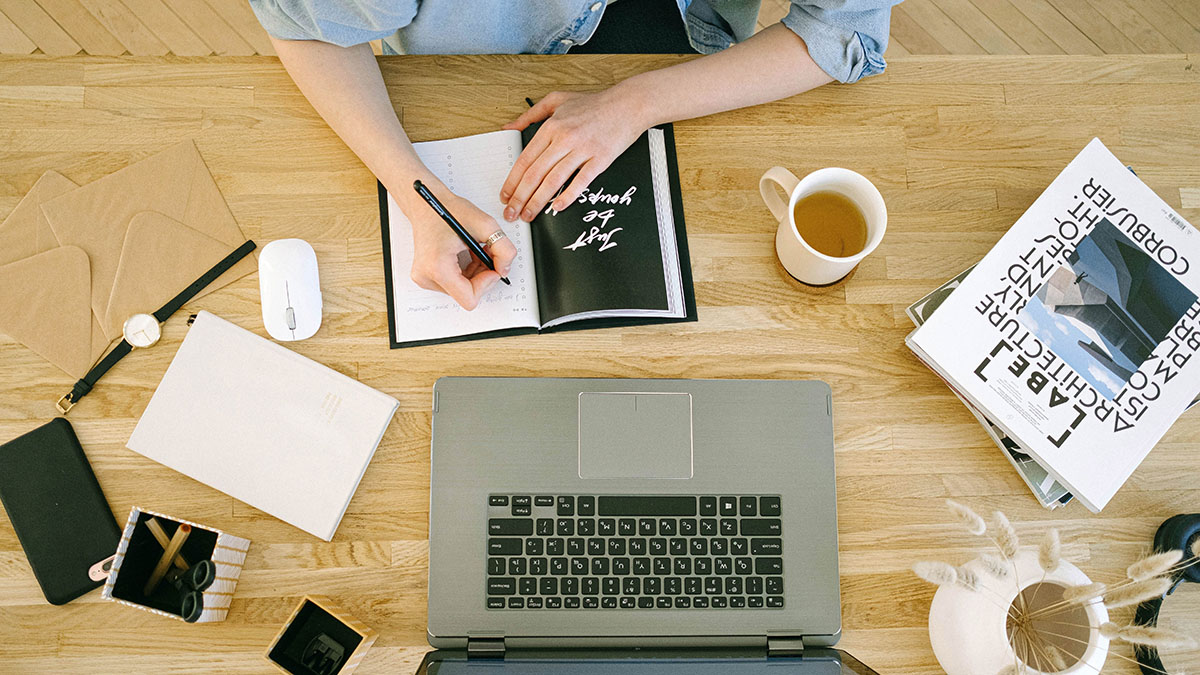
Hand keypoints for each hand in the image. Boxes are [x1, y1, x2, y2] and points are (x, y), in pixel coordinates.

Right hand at [400, 181, 517, 309]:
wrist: (426, 204)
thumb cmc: (447, 210)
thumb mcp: (485, 225)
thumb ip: (503, 249)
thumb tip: (504, 270)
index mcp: (437, 266)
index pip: (469, 298)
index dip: (486, 283)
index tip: (491, 266)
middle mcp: (427, 276)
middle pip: (467, 295)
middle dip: (482, 275)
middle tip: (485, 253)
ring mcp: (425, 278)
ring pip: (462, 291)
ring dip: (475, 273)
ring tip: (474, 251)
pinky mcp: (426, 277)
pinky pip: (455, 285)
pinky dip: (466, 272)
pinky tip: (466, 255)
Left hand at [499, 87, 648, 222]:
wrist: (628, 104)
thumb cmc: (594, 104)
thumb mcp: (556, 100)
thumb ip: (530, 114)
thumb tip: (508, 127)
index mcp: (552, 126)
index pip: (525, 160)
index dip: (512, 181)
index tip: (505, 195)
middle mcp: (565, 138)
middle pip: (535, 174)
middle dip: (520, 197)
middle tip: (512, 212)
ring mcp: (583, 149)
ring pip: (554, 180)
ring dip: (538, 201)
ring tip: (529, 214)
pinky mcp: (600, 159)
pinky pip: (581, 181)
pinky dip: (568, 196)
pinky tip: (557, 206)